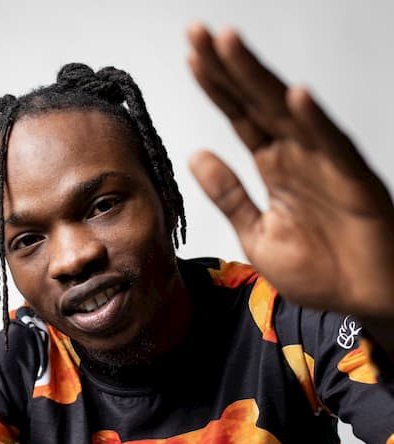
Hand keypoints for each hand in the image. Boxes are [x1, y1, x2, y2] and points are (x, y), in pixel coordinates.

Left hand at [186, 23, 393, 319]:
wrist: (362, 301)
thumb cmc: (318, 269)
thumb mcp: (256, 233)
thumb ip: (229, 195)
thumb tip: (195, 155)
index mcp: (273, 165)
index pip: (238, 116)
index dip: (215, 86)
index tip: (191, 57)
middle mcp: (296, 155)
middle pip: (256, 102)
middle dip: (227, 67)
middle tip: (198, 34)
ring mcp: (324, 164)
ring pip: (287, 112)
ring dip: (259, 79)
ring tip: (230, 45)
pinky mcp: (353, 183)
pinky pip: (333, 148)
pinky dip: (314, 123)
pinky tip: (295, 97)